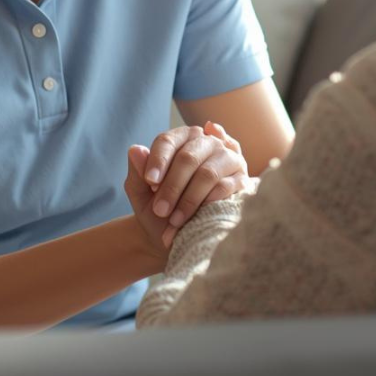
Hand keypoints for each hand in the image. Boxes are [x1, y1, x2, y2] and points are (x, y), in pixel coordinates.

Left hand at [125, 122, 250, 252]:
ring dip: (188, 200)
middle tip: (160, 210)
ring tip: (173, 220)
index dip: (158, 161)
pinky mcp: (241, 180)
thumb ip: (137, 171)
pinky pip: (225, 188)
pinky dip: (206, 204)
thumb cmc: (158, 209)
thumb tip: (135, 150)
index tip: (149, 182)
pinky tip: (195, 217)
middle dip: (172, 186)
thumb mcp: (140, 192)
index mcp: (181, 139)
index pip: (168, 141)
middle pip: (188, 158)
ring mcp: (227, 159)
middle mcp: (207, 142)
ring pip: (207, 174)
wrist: (177, 236)